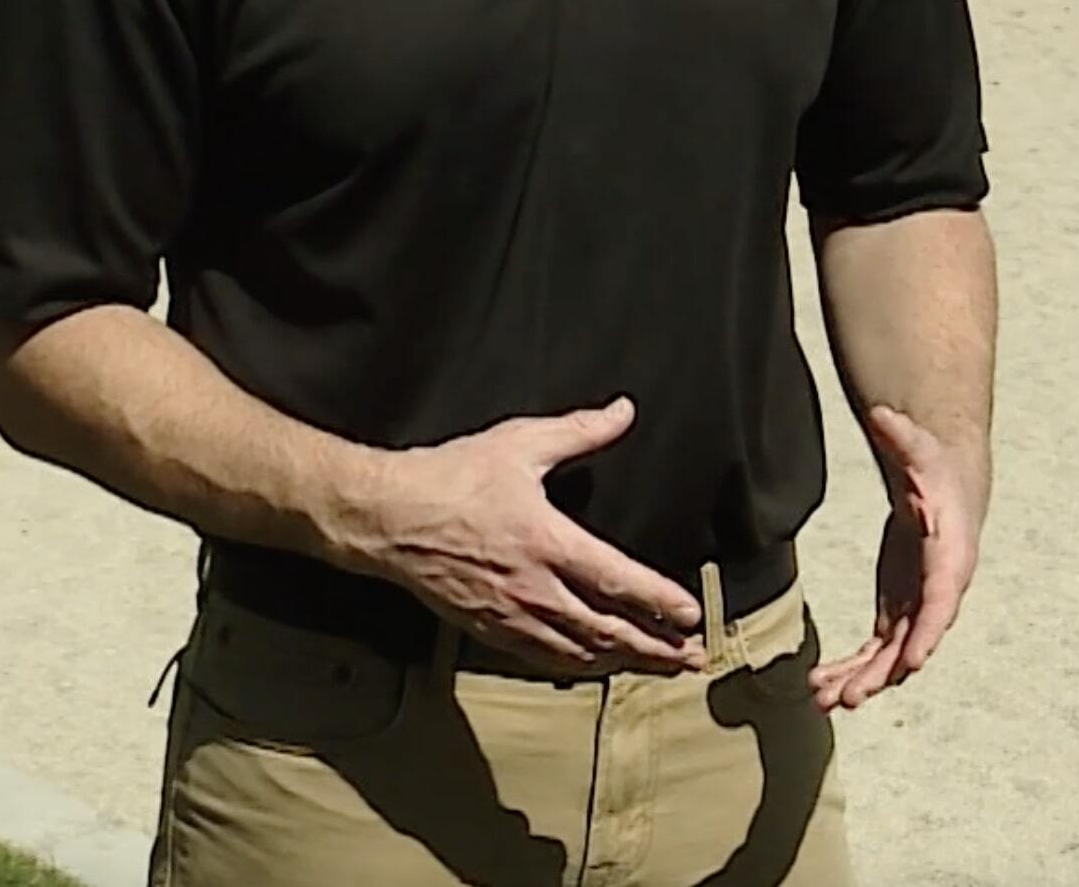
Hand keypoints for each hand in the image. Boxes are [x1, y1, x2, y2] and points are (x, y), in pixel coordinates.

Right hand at [353, 398, 704, 674]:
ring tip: (657, 665)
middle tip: (692, 658)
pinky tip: (595, 664)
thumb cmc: (450, 478)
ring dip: (623, 661)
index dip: (659, 601)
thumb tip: (623, 411)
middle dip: (655, 647)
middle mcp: (533, 588)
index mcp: (547, 542)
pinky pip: (542, 657)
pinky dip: (577, 664)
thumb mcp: (519, 444)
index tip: (692, 615)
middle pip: (607, 631)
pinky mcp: (487, 628)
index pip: (618, 582)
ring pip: (578, 652)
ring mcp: (509, 615)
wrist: (386, 517)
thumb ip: (578, 431)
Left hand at [810, 406, 983, 713]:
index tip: (913, 662)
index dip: (927, 634)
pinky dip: (851, 669)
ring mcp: (916, 608)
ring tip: (822, 699)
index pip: (942, 603)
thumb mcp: (920, 451)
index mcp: (949, 560)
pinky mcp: (897, 614)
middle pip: (912, 644)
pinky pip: (875, 652)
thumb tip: (882, 416)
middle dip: (881, 674)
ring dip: (859, 682)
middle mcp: (937, 594)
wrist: (946, 489)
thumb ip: (901, 438)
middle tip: (848, 698)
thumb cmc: (935, 471)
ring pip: (890, 658)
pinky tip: (820, 683)